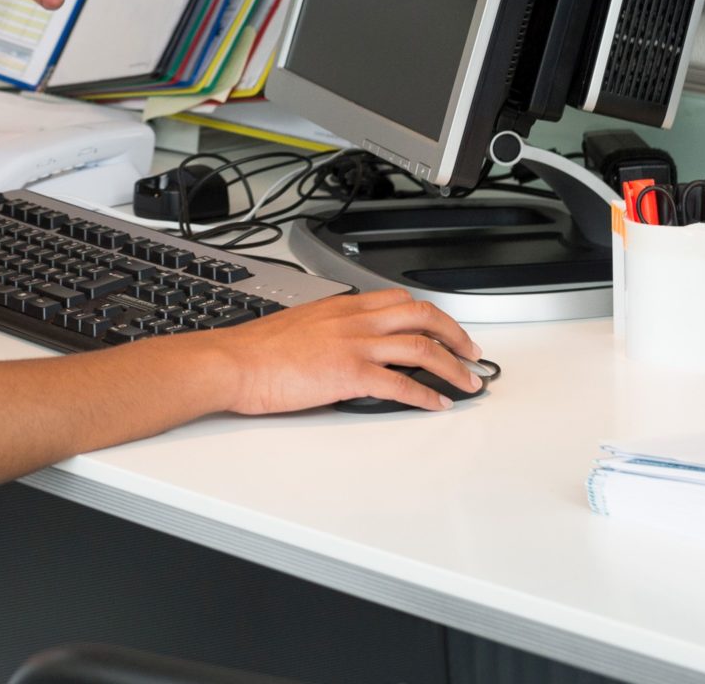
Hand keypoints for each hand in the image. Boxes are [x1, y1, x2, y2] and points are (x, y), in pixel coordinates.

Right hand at [210, 289, 486, 414]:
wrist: (233, 362)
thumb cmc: (256, 350)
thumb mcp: (299, 324)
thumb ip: (328, 329)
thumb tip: (342, 345)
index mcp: (341, 307)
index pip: (399, 300)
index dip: (430, 315)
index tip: (444, 329)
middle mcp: (353, 320)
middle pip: (421, 316)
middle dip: (455, 334)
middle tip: (471, 353)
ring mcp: (353, 345)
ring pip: (420, 347)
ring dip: (452, 366)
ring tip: (468, 382)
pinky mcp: (349, 374)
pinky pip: (401, 383)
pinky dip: (426, 394)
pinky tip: (438, 404)